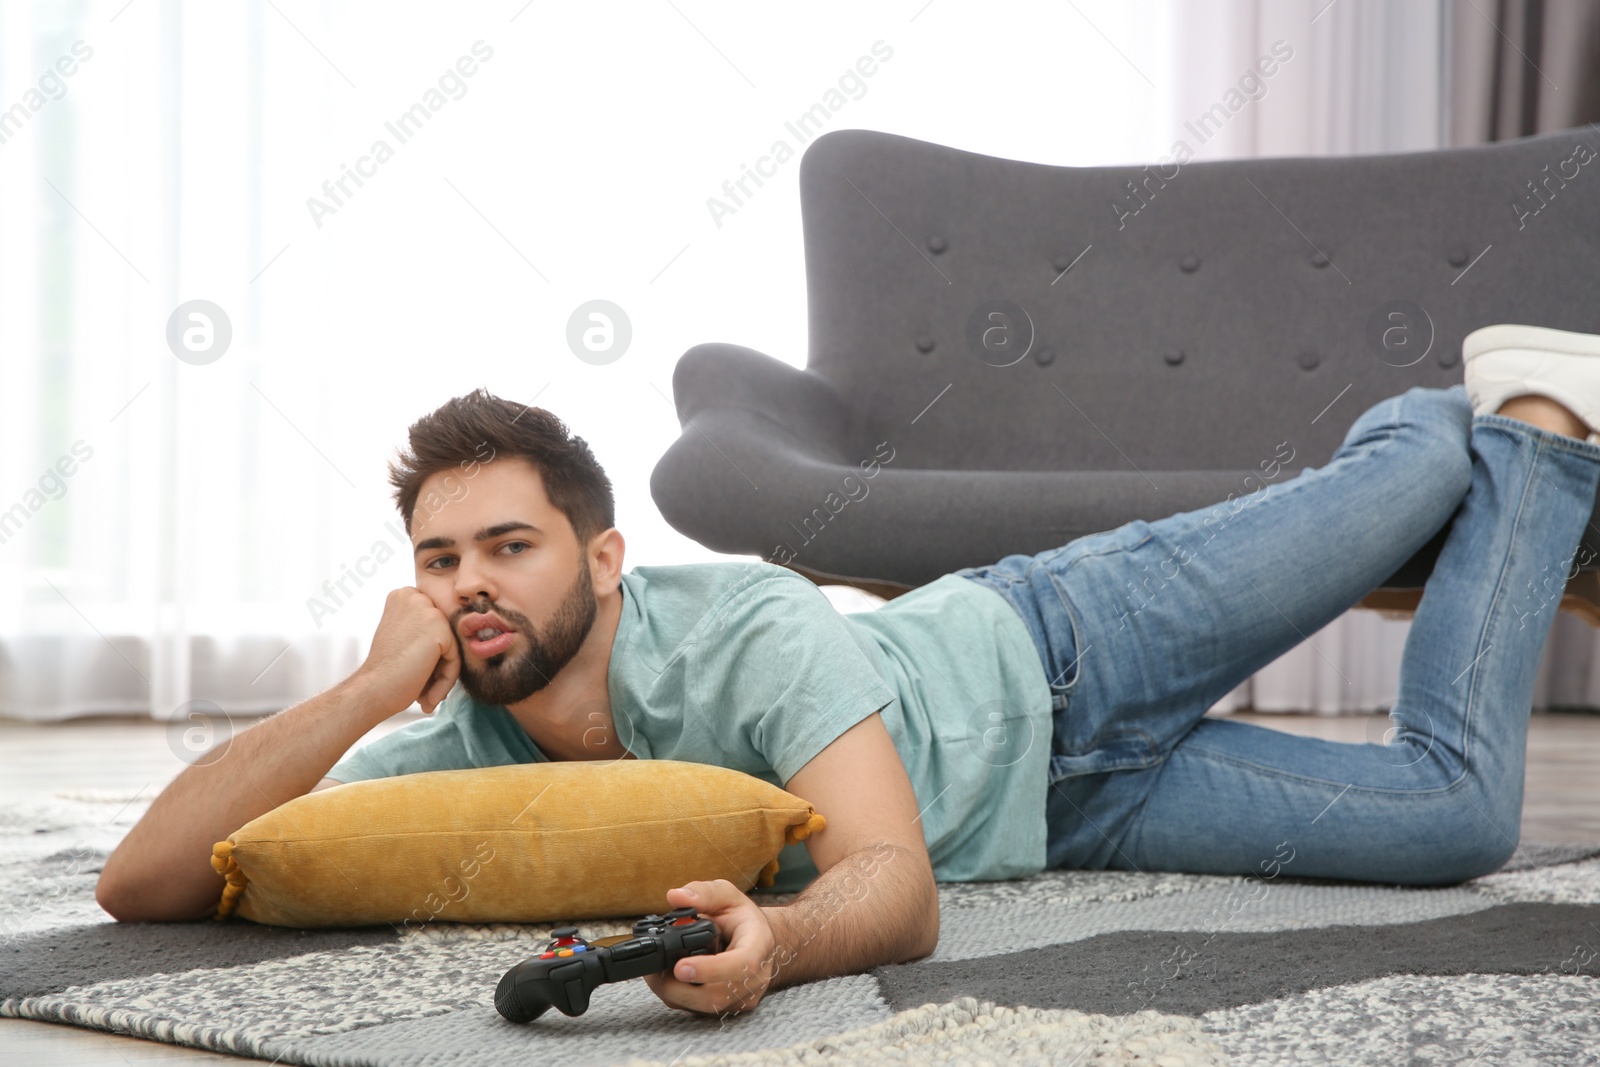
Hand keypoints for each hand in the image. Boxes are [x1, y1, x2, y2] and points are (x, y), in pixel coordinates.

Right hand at [355, 588, 460, 715]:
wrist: (372, 690)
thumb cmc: (385, 670)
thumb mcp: (403, 636)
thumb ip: (425, 629)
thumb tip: (455, 637)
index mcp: (404, 596)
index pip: (436, 624)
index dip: (431, 653)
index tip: (420, 675)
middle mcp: (415, 597)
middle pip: (446, 635)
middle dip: (438, 665)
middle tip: (424, 690)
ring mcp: (428, 611)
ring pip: (452, 649)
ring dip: (442, 676)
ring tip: (426, 696)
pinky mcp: (440, 629)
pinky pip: (455, 660)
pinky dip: (445, 682)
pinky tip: (429, 698)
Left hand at [641, 879, 776, 1015]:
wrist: (758, 942)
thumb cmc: (742, 919)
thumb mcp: (727, 896)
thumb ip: (703, 893)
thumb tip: (675, 896)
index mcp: (758, 945)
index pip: (741, 964)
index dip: (710, 969)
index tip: (681, 967)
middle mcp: (755, 977)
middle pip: (717, 995)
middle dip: (679, 987)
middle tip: (654, 970)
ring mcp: (743, 997)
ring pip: (705, 1007)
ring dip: (674, 993)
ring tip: (655, 972)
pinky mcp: (728, 1008)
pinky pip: (700, 1011)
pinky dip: (679, 997)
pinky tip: (668, 979)